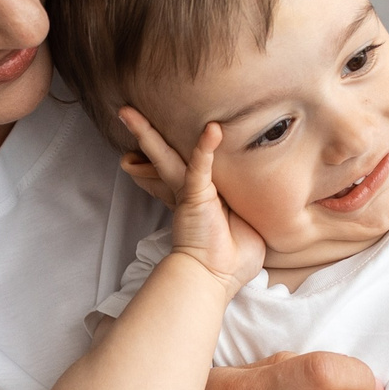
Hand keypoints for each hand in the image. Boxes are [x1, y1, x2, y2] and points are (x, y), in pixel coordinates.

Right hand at [119, 107, 265, 290]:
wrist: (217, 277)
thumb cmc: (232, 259)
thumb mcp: (244, 225)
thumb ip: (246, 206)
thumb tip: (263, 197)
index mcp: (200, 196)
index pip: (185, 166)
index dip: (170, 150)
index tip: (161, 133)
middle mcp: (188, 191)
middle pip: (162, 156)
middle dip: (144, 133)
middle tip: (126, 112)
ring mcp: (190, 193)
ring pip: (167, 156)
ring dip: (148, 133)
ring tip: (129, 112)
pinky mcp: (196, 197)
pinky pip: (200, 167)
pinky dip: (205, 148)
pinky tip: (211, 129)